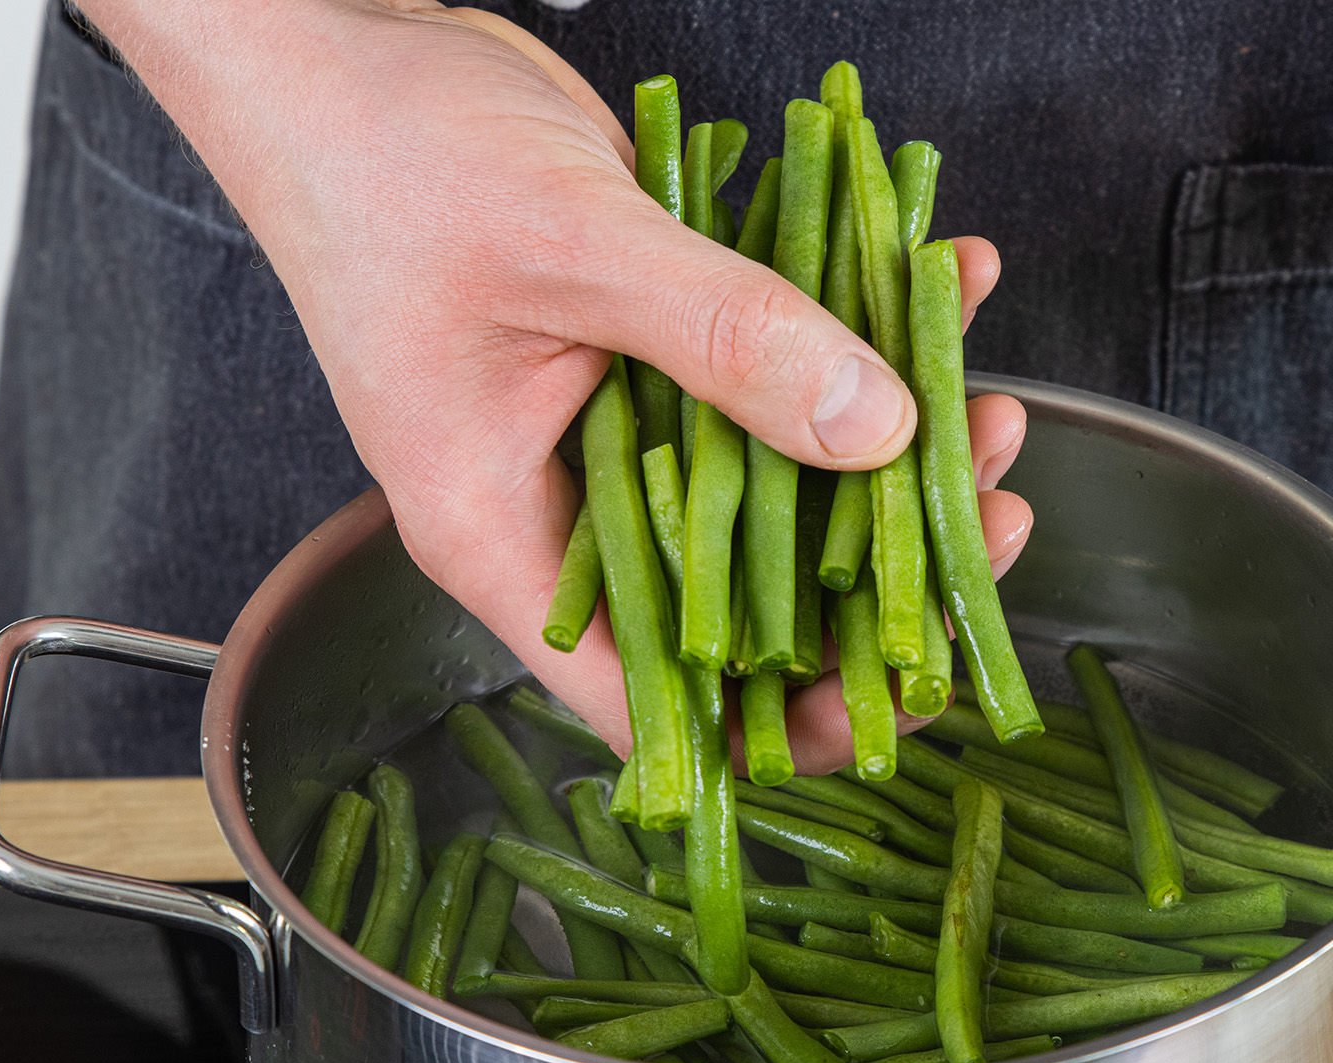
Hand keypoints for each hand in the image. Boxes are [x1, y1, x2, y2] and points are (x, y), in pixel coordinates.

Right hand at [81, 0, 1031, 772]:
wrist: (342, 50)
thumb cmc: (383, 157)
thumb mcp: (567, 249)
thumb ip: (722, 341)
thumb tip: (874, 428)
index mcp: (507, 536)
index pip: (653, 697)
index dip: (780, 724)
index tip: (903, 696)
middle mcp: (573, 504)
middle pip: (747, 600)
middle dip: (881, 570)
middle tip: (990, 508)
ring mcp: (623, 428)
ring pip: (782, 484)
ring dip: (897, 450)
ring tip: (990, 407)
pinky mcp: (661, 349)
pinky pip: (780, 370)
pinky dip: (865, 335)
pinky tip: (945, 285)